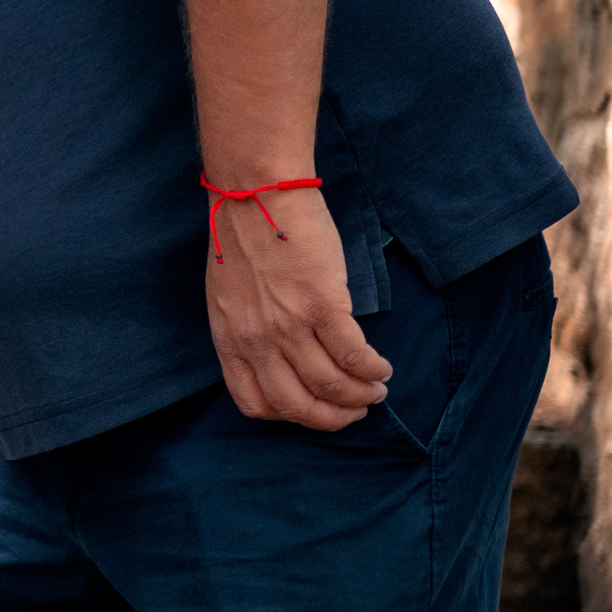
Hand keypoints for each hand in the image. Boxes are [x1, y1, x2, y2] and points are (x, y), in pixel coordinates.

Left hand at [205, 187, 391, 428]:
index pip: (254, 402)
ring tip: (375, 390)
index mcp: (229, 337)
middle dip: (331, 419)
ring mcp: (288, 324)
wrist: (256, 192)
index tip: (312, 408)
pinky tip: (382, 368)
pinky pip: (354, 356)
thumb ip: (249, 328)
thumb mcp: (229, 294)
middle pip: (296, 405)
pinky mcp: (321, 305)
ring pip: (330, 386)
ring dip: (360, 397)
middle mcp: (256, 339)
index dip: (289, 415)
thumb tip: (283, 356)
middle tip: (355, 412)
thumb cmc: (244, 236)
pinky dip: (373, 370)